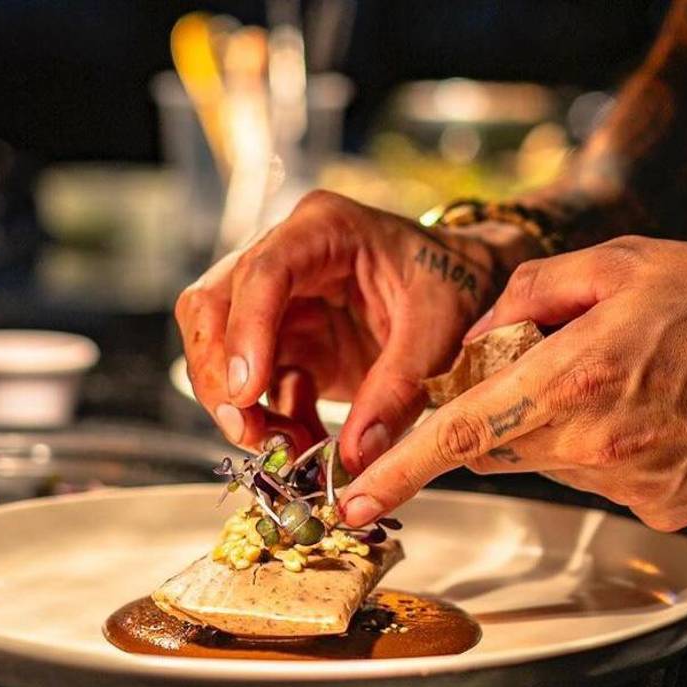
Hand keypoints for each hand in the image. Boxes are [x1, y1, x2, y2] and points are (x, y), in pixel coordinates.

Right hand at [175, 190, 538, 468]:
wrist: (471, 287)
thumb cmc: (456, 286)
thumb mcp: (440, 332)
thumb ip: (399, 389)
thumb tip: (356, 456)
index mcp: (326, 228)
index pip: (264, 271)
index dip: (246, 331)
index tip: (247, 390)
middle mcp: (289, 256)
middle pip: (215, 305)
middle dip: (219, 373)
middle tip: (247, 432)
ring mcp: (282, 301)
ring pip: (220, 348)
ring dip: (240, 405)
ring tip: (285, 449)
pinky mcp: (288, 342)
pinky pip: (257, 386)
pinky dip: (271, 421)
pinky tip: (305, 445)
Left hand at [339, 236, 686, 530]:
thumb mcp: (618, 262)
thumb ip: (526, 293)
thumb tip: (477, 337)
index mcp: (576, 379)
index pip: (462, 434)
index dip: (400, 470)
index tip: (356, 500)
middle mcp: (596, 445)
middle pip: (499, 447)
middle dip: (494, 413)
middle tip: (544, 364)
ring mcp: (631, 485)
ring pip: (550, 462)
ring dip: (558, 426)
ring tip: (623, 378)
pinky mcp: (663, 507)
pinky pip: (602, 480)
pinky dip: (606, 448)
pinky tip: (654, 412)